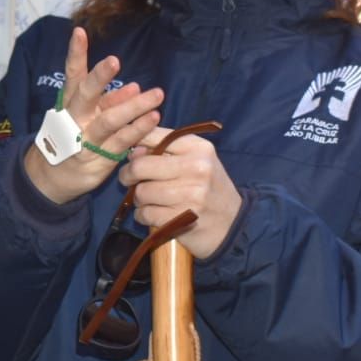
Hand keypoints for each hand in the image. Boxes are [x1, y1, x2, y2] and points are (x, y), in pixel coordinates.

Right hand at [23, 27, 163, 205]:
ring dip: (133, 106)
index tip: (79, 32)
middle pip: (86, 95)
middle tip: (114, 61)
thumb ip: (110, 101)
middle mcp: (75, 119)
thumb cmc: (75, 136)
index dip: (75, 54)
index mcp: (71, 102)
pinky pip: (121, 141)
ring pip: (108, 120)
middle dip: (99, 77)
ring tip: (156, 94)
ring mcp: (86, 138)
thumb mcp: (88, 115)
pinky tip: (153, 118)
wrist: (55, 176)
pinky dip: (138, 130)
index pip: (72, 75)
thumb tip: (134, 87)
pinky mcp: (99, 157)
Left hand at [118, 127, 241, 260]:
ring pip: (141, 192)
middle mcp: (196, 167)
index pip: (153, 136)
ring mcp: (190, 195)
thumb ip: (165, 150)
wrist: (233, 223)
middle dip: (128, 174)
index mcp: (197, 148)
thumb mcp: (196, 160)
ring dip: (138, 198)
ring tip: (147, 199)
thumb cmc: (208, 187)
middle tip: (129, 179)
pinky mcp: (182, 219)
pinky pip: (145, 213)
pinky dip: (142, 215)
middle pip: (140, 166)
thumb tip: (132, 150)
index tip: (132, 156)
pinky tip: (151, 214)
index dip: (135, 146)